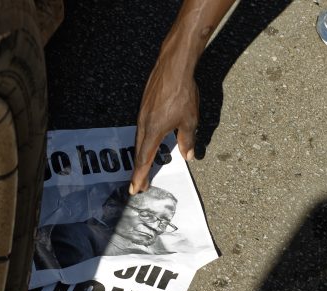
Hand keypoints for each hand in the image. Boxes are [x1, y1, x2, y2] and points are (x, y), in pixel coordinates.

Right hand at [130, 58, 198, 194]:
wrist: (173, 66)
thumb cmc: (182, 93)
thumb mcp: (189, 120)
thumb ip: (187, 140)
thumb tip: (188, 156)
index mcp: (153, 131)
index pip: (144, 159)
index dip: (140, 176)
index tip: (136, 189)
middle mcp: (143, 124)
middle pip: (138, 152)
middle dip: (139, 170)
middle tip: (140, 185)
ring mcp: (142, 114)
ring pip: (139, 140)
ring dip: (140, 156)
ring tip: (143, 168)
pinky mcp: (144, 106)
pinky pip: (141, 128)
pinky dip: (143, 141)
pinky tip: (148, 142)